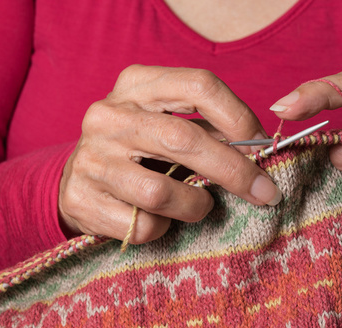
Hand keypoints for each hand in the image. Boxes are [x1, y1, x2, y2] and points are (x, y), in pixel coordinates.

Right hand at [59, 65, 281, 242]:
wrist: (76, 181)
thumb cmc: (139, 151)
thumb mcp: (168, 125)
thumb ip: (209, 130)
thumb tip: (261, 149)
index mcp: (137, 85)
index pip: (199, 86)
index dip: (240, 117)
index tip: (263, 146)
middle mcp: (109, 116)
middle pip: (185, 140)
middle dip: (234, 171)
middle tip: (265, 193)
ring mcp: (91, 158)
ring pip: (161, 192)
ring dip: (195, 206)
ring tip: (199, 206)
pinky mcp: (81, 199)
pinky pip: (141, 225)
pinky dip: (162, 228)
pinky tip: (159, 220)